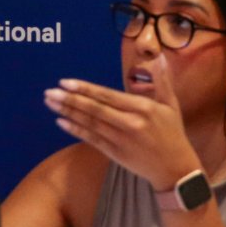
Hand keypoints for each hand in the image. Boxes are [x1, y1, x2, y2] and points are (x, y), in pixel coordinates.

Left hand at [42, 55, 199, 192]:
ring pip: (90, 123)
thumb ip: (161, 80)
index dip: (85, 89)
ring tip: (50, 103)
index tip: (65, 82)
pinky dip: (75, 131)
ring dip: (68, 112)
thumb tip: (159, 57)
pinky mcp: (116, 154)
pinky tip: (60, 122)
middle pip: (94, 109)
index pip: (107, 96)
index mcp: (143, 108)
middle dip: (70, 99)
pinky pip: (92, 139)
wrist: (176, 169)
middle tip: (49, 91)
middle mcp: (130, 123)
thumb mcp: (171, 105)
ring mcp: (121, 140)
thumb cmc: (173, 134)